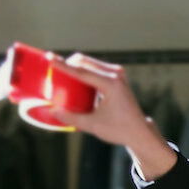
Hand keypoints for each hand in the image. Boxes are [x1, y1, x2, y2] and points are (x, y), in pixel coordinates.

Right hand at [49, 55, 178, 177]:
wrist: (140, 131)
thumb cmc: (118, 130)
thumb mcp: (92, 125)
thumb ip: (70, 118)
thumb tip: (50, 110)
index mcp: (111, 85)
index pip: (81, 71)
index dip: (63, 65)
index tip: (49, 57)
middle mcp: (116, 75)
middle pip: (84, 61)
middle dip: (67, 62)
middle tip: (51, 69)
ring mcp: (118, 74)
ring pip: (90, 62)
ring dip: (75, 65)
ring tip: (61, 73)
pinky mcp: (118, 76)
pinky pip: (96, 67)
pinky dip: (84, 69)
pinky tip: (74, 75)